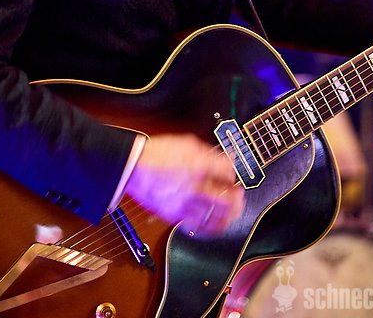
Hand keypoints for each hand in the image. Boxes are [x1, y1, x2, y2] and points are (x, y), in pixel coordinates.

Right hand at [124, 133, 244, 235]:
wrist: (133, 167)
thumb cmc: (158, 153)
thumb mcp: (188, 143)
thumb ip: (210, 152)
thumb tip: (226, 158)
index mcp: (199, 166)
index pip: (228, 173)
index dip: (233, 174)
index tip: (232, 174)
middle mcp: (194, 187)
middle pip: (227, 200)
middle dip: (238, 198)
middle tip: (239, 195)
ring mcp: (185, 204)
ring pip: (215, 218)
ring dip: (229, 216)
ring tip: (232, 212)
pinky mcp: (175, 216)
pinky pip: (198, 228)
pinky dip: (211, 228)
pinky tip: (216, 225)